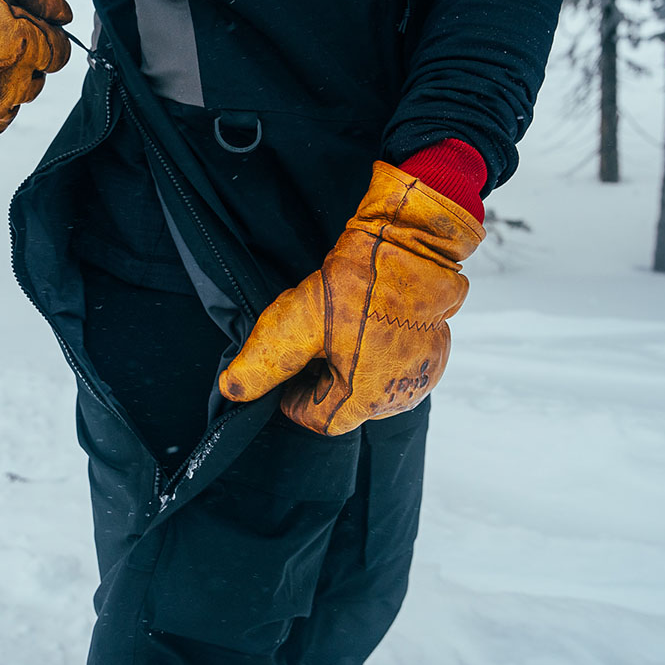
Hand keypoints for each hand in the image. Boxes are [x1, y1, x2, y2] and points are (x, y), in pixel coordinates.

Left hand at [218, 162, 484, 435]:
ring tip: (339, 326)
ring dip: (347, 367)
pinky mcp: (433, 357)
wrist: (412, 245)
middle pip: (342, 404)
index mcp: (365, 399)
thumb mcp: (297, 322)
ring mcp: (420, 378)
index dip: (292, 394)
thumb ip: (263, 364)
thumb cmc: (358, 283)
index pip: (315, 419)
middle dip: (319, 377)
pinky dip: (374, 355)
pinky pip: (393, 369)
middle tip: (311, 336)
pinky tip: (365, 323)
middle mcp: (398, 399)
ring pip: (367, 387)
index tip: (287, 365)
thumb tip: (231, 392)